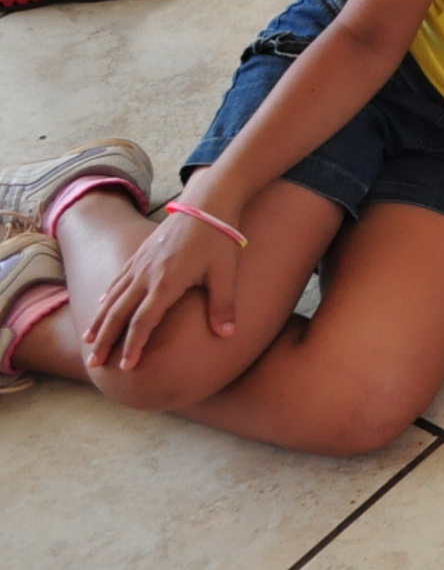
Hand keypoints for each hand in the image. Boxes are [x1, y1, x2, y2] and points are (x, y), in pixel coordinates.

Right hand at [84, 207, 242, 370]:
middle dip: (106, 340)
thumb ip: (223, 305)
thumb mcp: (225, 273)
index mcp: (166, 282)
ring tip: (88, 341)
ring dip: (100, 320)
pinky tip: (101, 307)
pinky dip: (107, 296)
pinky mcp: (140, 253)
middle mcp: (146, 274)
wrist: (208, 202)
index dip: (133, 346)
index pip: (143, 322)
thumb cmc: (219, 238)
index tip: (125, 367)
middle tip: (94, 363)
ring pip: (113, 297)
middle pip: (119, 313)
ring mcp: (140, 262)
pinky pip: (118, 279)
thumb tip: (228, 335)